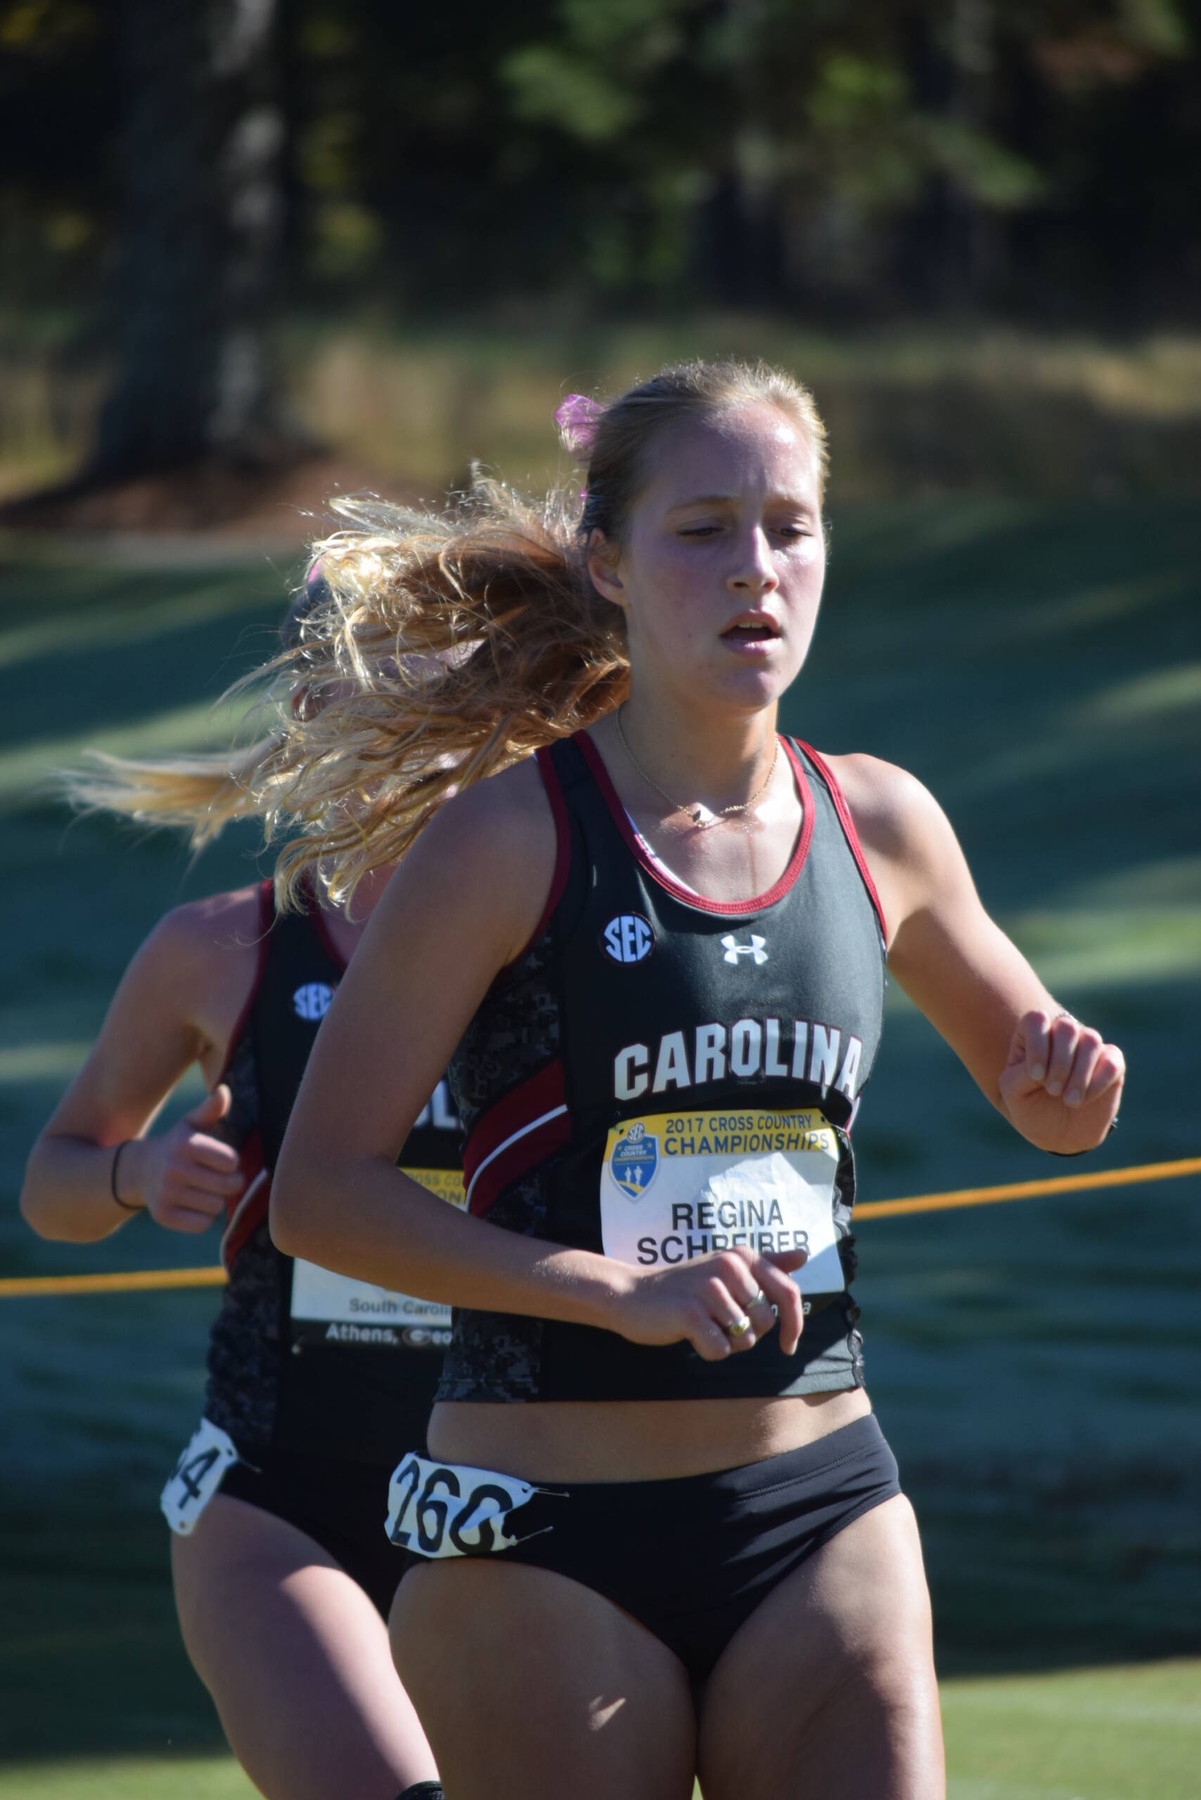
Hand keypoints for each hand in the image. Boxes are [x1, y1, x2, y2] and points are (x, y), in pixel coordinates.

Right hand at [123, 1086, 245, 1233]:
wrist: (140, 1171)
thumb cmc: (178, 1145)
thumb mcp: (191, 1124)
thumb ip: (210, 1109)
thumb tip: (223, 1091)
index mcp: (186, 1144)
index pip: (231, 1161)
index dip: (231, 1162)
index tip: (223, 1160)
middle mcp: (174, 1168)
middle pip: (227, 1186)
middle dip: (230, 1183)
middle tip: (221, 1178)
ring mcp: (167, 1193)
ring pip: (216, 1206)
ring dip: (215, 1200)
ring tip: (204, 1189)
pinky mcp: (163, 1215)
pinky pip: (202, 1224)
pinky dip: (203, 1217)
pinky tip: (193, 1204)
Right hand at [612, 1245, 807, 1361]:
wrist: (633, 1294)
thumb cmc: (686, 1287)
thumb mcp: (727, 1269)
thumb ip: (767, 1264)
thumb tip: (805, 1254)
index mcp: (742, 1256)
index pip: (789, 1293)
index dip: (795, 1325)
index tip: (788, 1345)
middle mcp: (729, 1266)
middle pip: (767, 1322)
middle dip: (749, 1333)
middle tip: (719, 1321)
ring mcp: (709, 1289)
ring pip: (746, 1339)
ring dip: (727, 1342)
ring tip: (702, 1324)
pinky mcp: (690, 1312)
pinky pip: (721, 1350)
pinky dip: (709, 1351)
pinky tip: (690, 1335)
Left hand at [998, 1010, 1123, 1153]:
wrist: (1057, 1132)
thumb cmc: (1029, 1106)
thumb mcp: (1012, 1092)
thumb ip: (1022, 1073)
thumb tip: (1048, 1064)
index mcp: (1033, 1033)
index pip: (1037, 1020)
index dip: (1037, 1046)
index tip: (1035, 1076)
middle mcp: (1062, 1033)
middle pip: (1067, 1026)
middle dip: (1059, 1063)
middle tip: (1052, 1090)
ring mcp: (1088, 1045)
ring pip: (1091, 1040)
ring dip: (1079, 1075)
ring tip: (1069, 1100)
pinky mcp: (1112, 1062)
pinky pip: (1112, 1062)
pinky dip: (1098, 1083)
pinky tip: (1085, 1099)